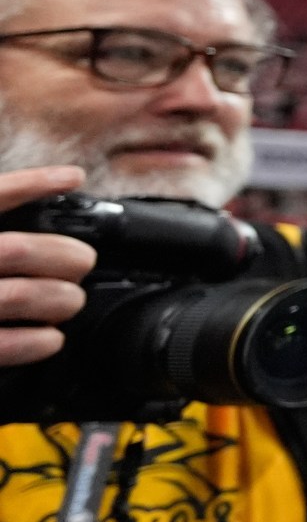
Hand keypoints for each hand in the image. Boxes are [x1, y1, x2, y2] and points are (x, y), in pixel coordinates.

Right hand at [0, 167, 96, 367]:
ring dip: (59, 299)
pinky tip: (51, 339)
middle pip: (16, 250)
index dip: (31, 184)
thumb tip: (43, 200)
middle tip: (83, 262)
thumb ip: (1, 220)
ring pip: (18, 296)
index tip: (73, 177)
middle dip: (63, 257)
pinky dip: (38, 342)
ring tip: (71, 299)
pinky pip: (5, 344)